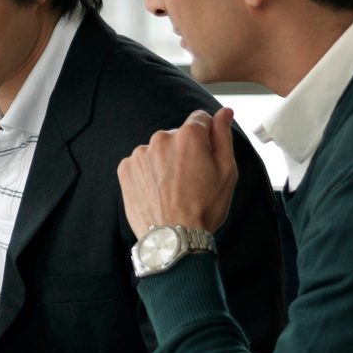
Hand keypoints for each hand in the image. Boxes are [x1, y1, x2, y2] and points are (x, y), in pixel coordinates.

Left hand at [118, 106, 239, 237]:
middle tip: (191, 180)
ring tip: (173, 190)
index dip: (207, 137)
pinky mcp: (126, 168)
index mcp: (189, 135)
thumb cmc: (204, 208)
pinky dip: (148, 174)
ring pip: (158, 150)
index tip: (206, 156)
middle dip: (185, 151)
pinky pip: (141, 163)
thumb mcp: (226, 172)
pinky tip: (157, 192)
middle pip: (178, 136)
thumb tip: (224, 112)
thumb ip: (223, 136)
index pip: (200, 119)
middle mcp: (161, 138)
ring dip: (165, 162)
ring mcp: (140, 153)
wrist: (173, 240)